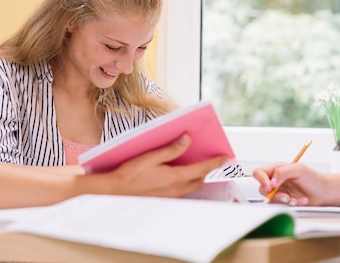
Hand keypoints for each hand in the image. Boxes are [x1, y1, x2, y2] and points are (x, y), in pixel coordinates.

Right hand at [106, 134, 228, 197]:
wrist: (114, 192)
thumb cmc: (129, 174)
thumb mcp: (151, 156)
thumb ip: (171, 149)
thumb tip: (187, 139)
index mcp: (174, 177)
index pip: (201, 168)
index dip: (214, 162)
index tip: (225, 157)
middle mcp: (175, 189)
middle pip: (199, 180)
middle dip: (206, 170)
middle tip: (209, 160)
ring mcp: (170, 196)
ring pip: (190, 186)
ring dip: (195, 177)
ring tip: (193, 166)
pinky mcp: (163, 199)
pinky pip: (181, 191)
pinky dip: (185, 182)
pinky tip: (176, 176)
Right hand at [252, 162, 328, 205]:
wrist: (324, 191)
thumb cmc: (313, 178)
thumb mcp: (298, 169)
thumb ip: (282, 172)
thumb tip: (272, 181)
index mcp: (276, 169)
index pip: (259, 173)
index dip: (261, 180)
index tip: (269, 187)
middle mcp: (275, 181)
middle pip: (262, 189)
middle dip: (274, 195)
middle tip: (285, 197)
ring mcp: (279, 192)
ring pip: (271, 199)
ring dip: (284, 201)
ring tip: (295, 199)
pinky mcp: (285, 201)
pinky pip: (282, 206)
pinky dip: (293, 205)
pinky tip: (301, 201)